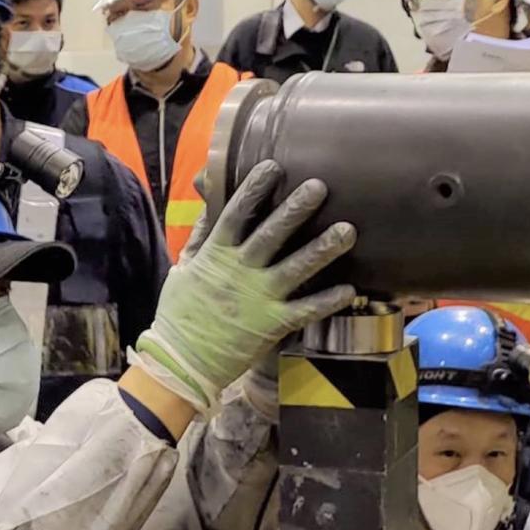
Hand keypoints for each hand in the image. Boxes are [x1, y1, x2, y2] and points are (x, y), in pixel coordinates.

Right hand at [133, 160, 355, 410]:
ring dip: (323, 248)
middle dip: (297, 209)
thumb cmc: (179, 315)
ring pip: (297, 268)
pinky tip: (350, 289)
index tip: (273, 167)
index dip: (255, 189)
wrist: (181, 362)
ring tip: (348, 231)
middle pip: (272, 234)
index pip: (236, 214)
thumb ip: (198, 238)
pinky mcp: (272, 325)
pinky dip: (328, 300)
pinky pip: (306, 310)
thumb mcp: (182, 270)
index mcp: (216, 256)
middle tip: (320, 187)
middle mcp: (241, 272)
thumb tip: (208, 204)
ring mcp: (259, 299)